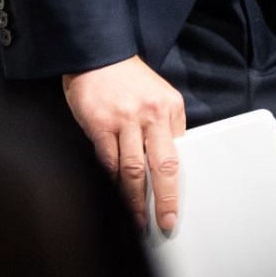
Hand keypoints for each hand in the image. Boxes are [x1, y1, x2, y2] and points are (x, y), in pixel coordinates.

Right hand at [66, 56, 186, 230]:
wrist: (97, 54)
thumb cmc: (127, 79)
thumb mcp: (158, 94)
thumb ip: (166, 125)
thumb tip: (169, 163)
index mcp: (170, 108)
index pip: (178, 154)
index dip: (177, 184)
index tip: (176, 207)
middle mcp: (151, 114)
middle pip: (163, 165)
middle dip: (165, 199)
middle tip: (164, 222)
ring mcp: (125, 119)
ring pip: (133, 169)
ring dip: (135, 199)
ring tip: (137, 219)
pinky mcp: (100, 124)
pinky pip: (108, 160)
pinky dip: (112, 181)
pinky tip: (114, 195)